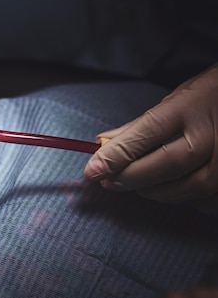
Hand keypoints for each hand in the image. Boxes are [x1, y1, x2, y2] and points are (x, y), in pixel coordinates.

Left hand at [84, 64, 217, 211]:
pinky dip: (186, 199)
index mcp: (188, 108)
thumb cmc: (210, 96)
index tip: (92, 171)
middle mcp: (212, 134)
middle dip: (131, 178)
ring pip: (189, 189)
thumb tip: (102, 144)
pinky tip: (174, 188)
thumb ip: (140, 126)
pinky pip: (208, 201)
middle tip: (109, 181)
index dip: (115, 156)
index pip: (145, 135)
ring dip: (157, 191)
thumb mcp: (175, 99)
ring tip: (140, 184)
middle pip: (166, 166)